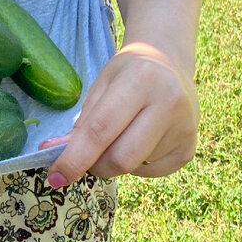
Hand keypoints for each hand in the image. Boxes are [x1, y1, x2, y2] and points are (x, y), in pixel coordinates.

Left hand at [39, 43, 198, 186]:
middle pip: (120, 158)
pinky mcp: (189, 149)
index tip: (54, 176)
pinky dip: (136, 164)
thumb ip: (81, 121)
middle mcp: (169, 103)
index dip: (75, 157)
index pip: (101, 129)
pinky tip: (140, 139)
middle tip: (85, 158)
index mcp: (141, 79)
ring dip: (116, 161)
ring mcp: (184, 129)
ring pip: (134, 167)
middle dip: (95, 166)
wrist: (169, 64)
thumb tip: (52, 153)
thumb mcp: (102, 85)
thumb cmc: (129, 73)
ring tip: (121, 132)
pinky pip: (151, 173)